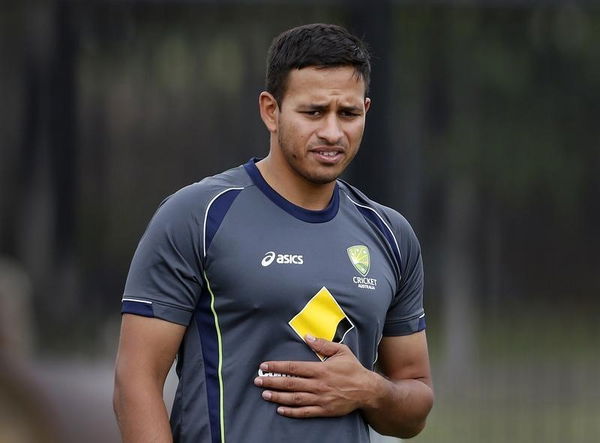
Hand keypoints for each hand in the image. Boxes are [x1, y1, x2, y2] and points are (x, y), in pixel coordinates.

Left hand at [253, 335, 374, 417]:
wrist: (367, 390)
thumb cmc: (353, 369)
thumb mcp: (341, 351)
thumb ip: (323, 344)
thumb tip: (307, 337)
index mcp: (320, 369)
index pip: (294, 367)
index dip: (277, 367)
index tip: (264, 366)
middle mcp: (318, 384)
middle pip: (290, 383)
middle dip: (272, 382)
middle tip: (257, 381)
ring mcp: (320, 398)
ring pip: (295, 398)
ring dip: (278, 396)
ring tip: (264, 394)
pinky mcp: (324, 410)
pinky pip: (305, 412)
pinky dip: (291, 411)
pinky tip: (280, 409)